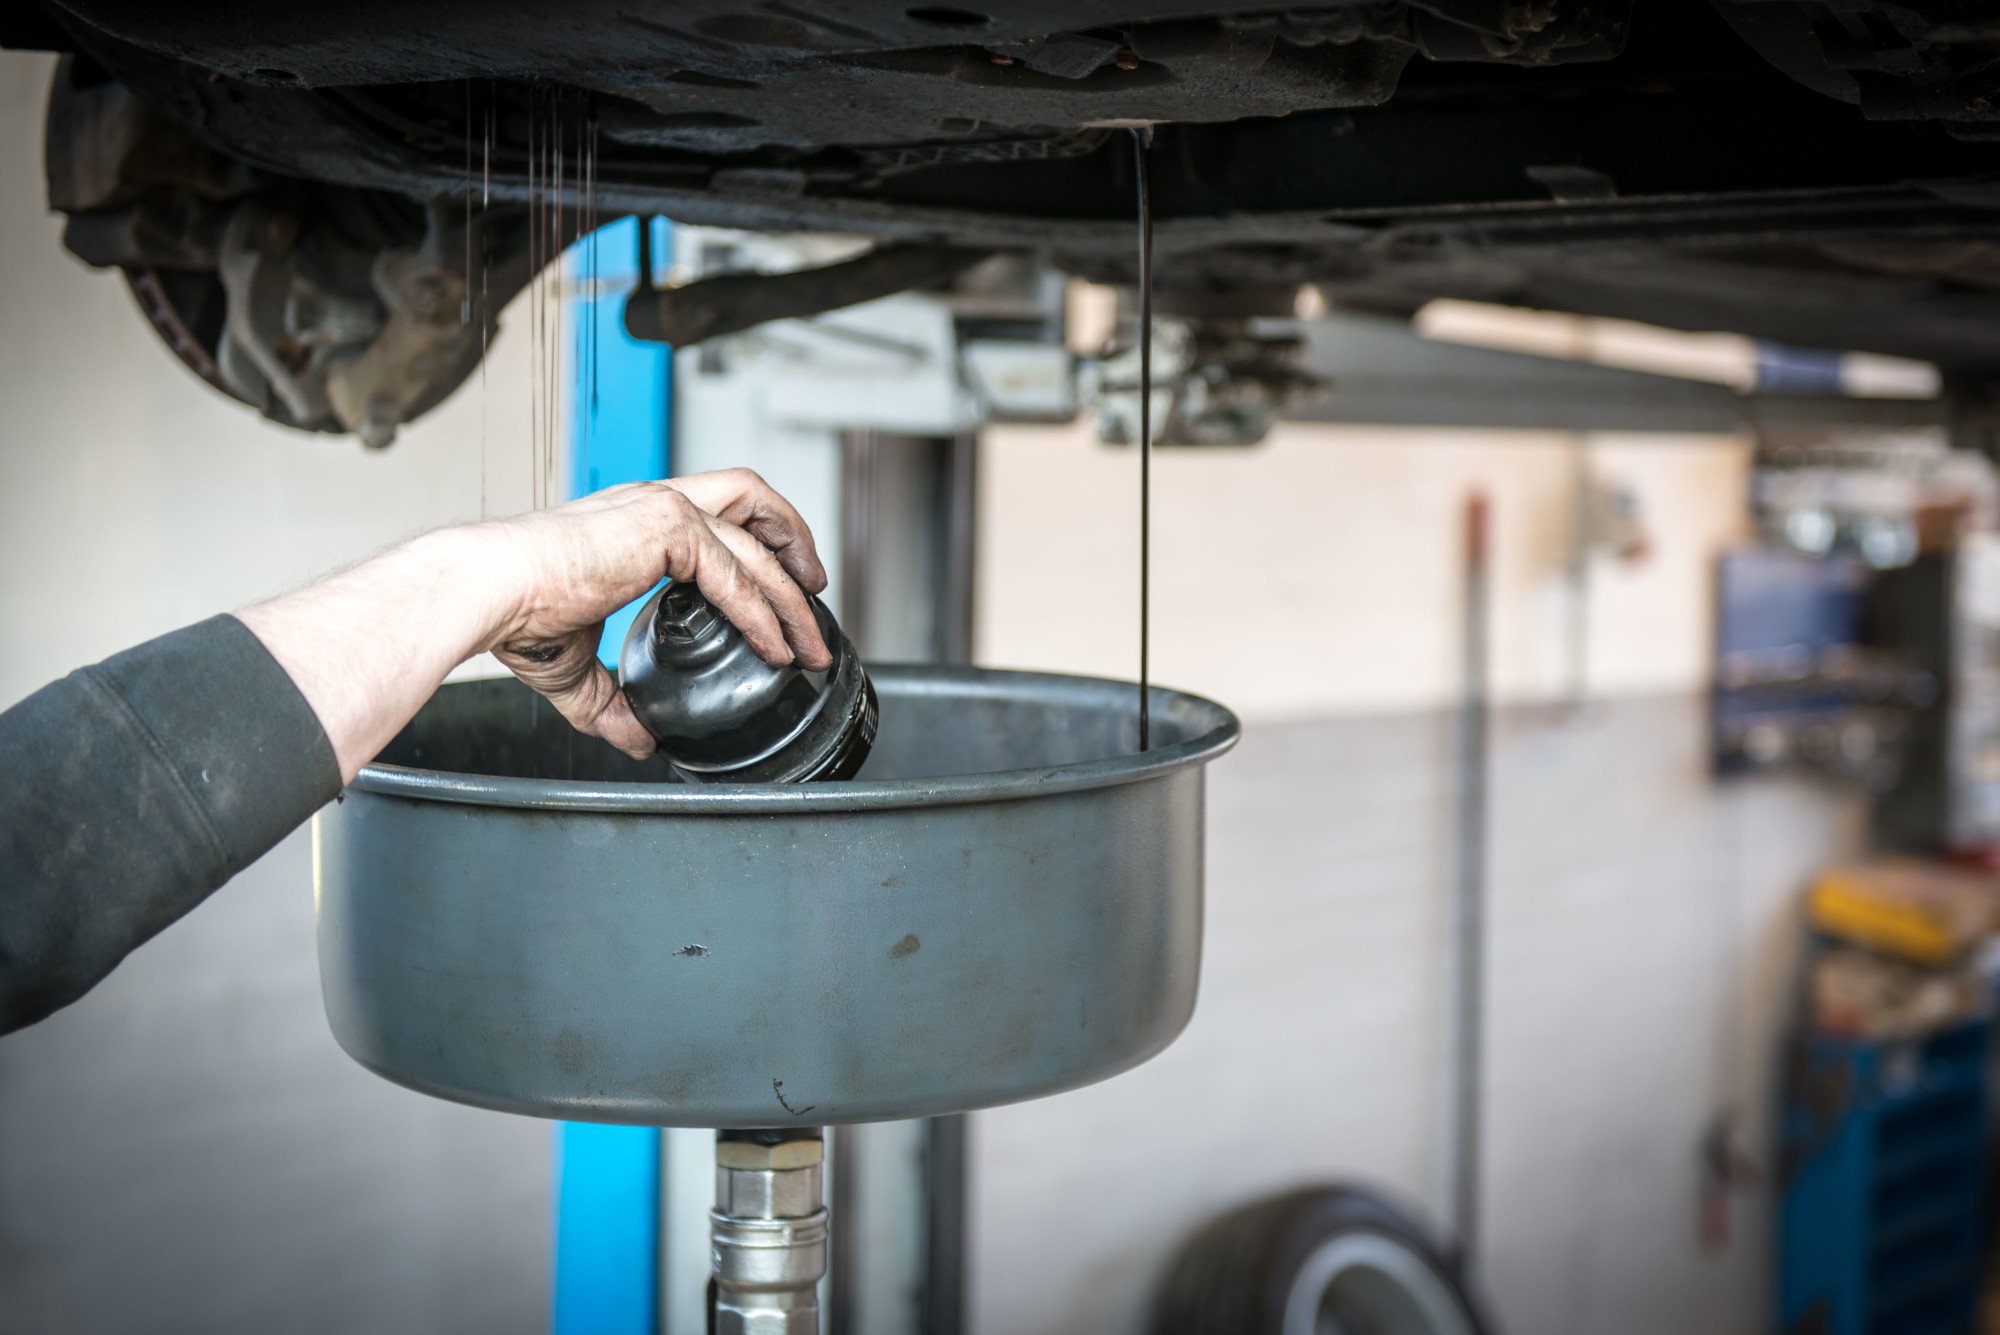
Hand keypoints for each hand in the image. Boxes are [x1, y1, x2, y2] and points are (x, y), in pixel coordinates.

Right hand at [238, 469, 829, 780]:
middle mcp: (656, 503)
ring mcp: (664, 509)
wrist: (486, 592)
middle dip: (795, 540)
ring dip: (793, 586)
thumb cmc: (513, 613)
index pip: (718, 509)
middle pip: (752, 496)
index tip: (786, 585)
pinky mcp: (665, 529)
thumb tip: (639, 740)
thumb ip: (611, 703)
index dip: (759, 542)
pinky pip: (735, 574)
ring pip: (757, 535)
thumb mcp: (573, 668)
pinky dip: (763, 611)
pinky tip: (777, 646)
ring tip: (812, 631)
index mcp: (637, 521)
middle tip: (818, 590)